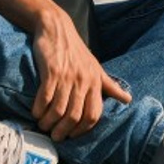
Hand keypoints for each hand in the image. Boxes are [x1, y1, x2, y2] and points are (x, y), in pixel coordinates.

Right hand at [29, 9, 130, 140]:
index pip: (94, 115)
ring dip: (49, 122)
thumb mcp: (96, 67)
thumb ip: (109, 85)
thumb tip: (128, 99)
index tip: (72, 136)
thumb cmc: (76, 50)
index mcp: (95, 82)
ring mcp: (67, 76)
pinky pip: (45, 98)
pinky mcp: (52, 71)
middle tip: (55, 136)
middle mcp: (83, 80)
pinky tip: (35, 112)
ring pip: (59, 110)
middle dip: (64, 131)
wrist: (57, 27)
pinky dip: (39, 109)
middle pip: (75, 116)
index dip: (82, 130)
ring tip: (43, 125)